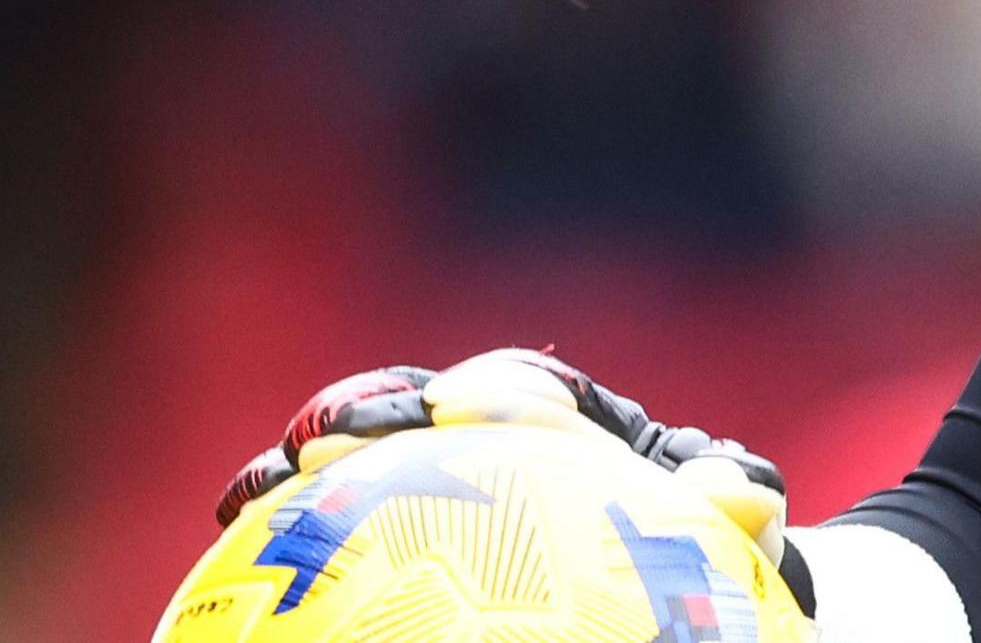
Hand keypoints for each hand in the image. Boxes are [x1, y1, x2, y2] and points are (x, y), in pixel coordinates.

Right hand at [216, 349, 814, 615]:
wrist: (680, 585)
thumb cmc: (701, 552)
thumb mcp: (731, 525)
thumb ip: (736, 501)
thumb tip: (750, 496)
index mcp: (578, 428)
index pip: (538, 397)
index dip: (504, 395)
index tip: (470, 411)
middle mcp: (496, 440)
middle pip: (423, 405)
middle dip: (375, 407)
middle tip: (332, 437)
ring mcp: (439, 477)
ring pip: (360, 454)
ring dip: (303, 460)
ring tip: (257, 492)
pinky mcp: (392, 527)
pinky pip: (330, 525)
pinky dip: (279, 529)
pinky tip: (230, 554)